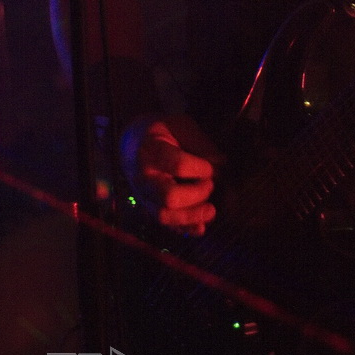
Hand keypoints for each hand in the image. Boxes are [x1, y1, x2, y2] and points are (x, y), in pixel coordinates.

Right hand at [120, 113, 223, 235]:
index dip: (200, 168)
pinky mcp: (149, 208)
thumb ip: (201, 144)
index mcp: (152, 150)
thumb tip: (222, 163)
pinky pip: (165, 225)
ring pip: (165, 216)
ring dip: (192, 216)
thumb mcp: (180, 125)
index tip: (214, 166)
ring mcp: (145, 195)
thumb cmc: (162, 131)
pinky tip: (201, 227)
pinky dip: (184, 229)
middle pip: (169, 196)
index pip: (177, 164)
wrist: (132, 143)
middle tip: (211, 184)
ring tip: (211, 210)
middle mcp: (145, 177)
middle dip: (197, 194)